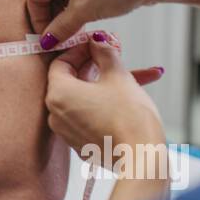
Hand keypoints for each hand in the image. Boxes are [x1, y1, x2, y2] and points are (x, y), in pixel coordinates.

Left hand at [45, 33, 165, 153]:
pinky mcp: (82, 143)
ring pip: (83, 97)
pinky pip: (89, 114)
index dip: (80, 49)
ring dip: (104, 83)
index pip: (61, 61)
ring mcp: (67, 131)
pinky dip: (104, 103)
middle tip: (115, 55)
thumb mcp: (118, 75)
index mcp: (58, 94)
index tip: (98, 43)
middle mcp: (56, 114)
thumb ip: (104, 53)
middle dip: (95, 65)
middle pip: (71, 79)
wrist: (142, 159)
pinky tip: (130, 93)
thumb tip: (98, 41)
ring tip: (133, 73)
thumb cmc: (129, 117)